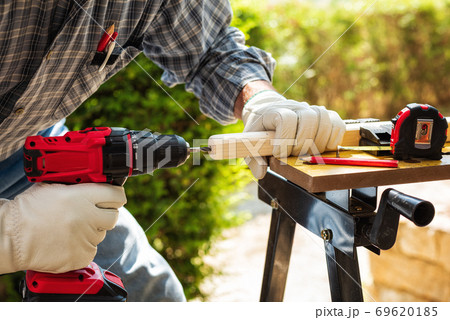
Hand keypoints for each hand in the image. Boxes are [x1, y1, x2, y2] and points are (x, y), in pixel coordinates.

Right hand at [0, 183, 125, 273]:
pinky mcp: (81, 256)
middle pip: (114, 216)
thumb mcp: (54, 187)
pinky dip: (82, 248)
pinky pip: (91, 251)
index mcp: (82, 196)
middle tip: (92, 215)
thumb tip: (97, 184)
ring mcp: (85, 238)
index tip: (113, 198)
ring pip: (101, 235)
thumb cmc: (29, 210)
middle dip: (105, 215)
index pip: (116, 195)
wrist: (10, 236)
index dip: (116, 196)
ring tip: (70, 229)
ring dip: (91, 232)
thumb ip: (79, 187)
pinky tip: (67, 242)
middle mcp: (87, 216)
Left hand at [242, 90, 344, 178]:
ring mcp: (311, 109)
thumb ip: (253, 159)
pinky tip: (324, 148)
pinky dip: (334, 138)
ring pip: (324, 119)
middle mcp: (295, 107)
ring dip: (319, 141)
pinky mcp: (324, 116)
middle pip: (309, 118)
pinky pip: (337, 123)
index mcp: (274, 111)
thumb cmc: (261, 131)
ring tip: (308, 152)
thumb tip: (261, 173)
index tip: (278, 153)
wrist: (268, 113)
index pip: (285, 118)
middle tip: (293, 155)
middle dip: (302, 143)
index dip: (284, 139)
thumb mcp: (250, 144)